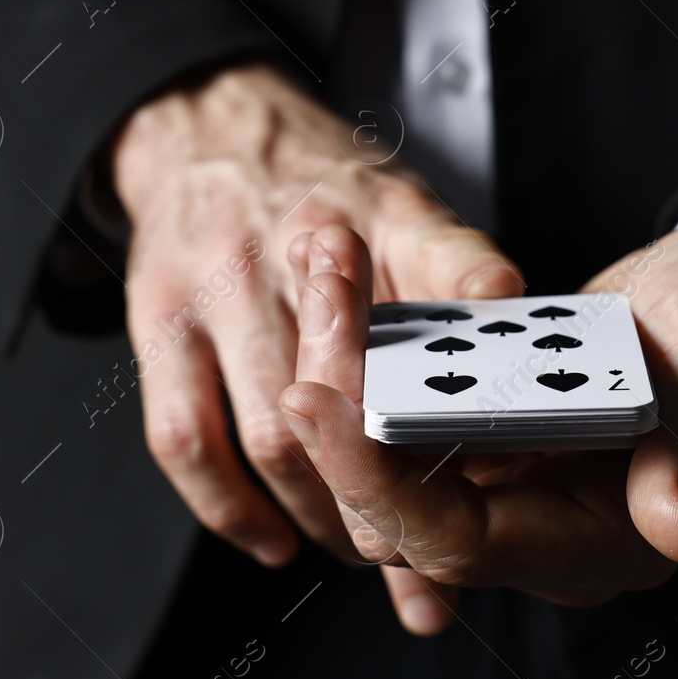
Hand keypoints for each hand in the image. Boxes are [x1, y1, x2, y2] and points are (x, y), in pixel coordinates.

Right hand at [110, 63, 521, 568]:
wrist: (209, 130)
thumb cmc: (327, 190)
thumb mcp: (416, 211)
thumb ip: (466, 275)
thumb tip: (518, 329)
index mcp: (382, 216)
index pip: (451, 285)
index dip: (478, 376)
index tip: (506, 451)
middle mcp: (297, 250)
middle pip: (349, 396)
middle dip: (394, 486)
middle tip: (429, 544)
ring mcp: (220, 287)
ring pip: (271, 434)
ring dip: (322, 512)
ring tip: (363, 548)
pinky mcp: (159, 323)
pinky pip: (184, 436)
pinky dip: (230, 507)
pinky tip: (275, 542)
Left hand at [278, 195, 677, 632]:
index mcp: (613, 538)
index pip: (462, 541)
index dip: (381, 481)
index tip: (318, 399)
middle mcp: (555, 529)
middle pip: (405, 508)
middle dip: (344, 412)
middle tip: (313, 298)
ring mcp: (525, 484)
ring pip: (397, 462)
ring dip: (350, 373)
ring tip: (325, 265)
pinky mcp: (504, 436)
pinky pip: (417, 414)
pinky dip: (381, 356)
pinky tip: (353, 285)